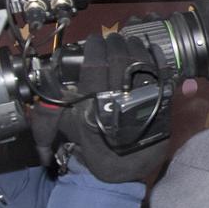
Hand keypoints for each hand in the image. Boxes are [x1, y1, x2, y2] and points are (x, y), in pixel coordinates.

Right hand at [34, 33, 172, 182]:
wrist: (126, 167)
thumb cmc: (95, 145)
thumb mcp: (67, 128)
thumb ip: (50, 109)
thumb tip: (44, 80)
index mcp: (96, 106)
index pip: (96, 65)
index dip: (94, 48)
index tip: (92, 41)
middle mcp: (122, 101)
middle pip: (121, 59)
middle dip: (114, 44)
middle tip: (109, 40)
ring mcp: (146, 101)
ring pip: (142, 62)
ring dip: (134, 46)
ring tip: (126, 42)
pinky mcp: (163, 102)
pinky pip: (163, 73)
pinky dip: (157, 57)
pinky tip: (150, 49)